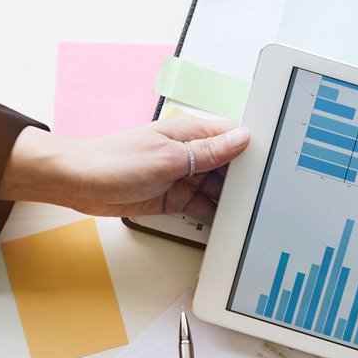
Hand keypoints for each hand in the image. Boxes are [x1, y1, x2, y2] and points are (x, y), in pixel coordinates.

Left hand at [0, 116, 249, 222]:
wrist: (78, 184)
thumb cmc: (115, 161)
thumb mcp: (169, 157)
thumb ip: (208, 152)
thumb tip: (244, 137)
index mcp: (191, 133)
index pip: (234, 135)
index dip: (257, 147)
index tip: (279, 160)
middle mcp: (191, 153)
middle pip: (231, 165)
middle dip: (248, 179)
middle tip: (273, 195)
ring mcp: (183, 176)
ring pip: (219, 188)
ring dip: (233, 200)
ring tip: (257, 213)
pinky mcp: (174, 197)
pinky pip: (203, 206)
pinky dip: (215, 215)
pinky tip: (231, 224)